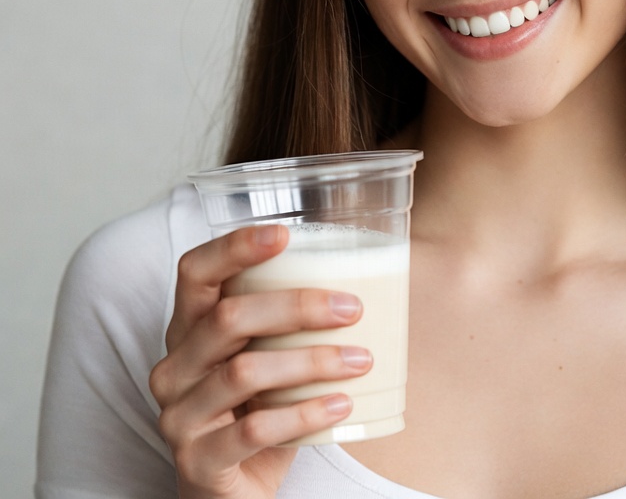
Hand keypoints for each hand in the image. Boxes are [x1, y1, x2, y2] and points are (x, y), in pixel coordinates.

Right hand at [149, 225, 370, 498]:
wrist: (233, 490)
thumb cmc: (258, 407)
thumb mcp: (268, 356)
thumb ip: (290, 321)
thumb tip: (368, 276)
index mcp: (189, 327)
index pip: (194, 272)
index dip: (233, 248)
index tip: (285, 234)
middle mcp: (175, 366)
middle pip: (227, 318)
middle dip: (297, 306)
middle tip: (352, 308)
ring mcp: (179, 415)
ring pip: (244, 372)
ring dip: (312, 361)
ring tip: (360, 360)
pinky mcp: (198, 462)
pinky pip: (254, 430)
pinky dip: (305, 414)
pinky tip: (341, 404)